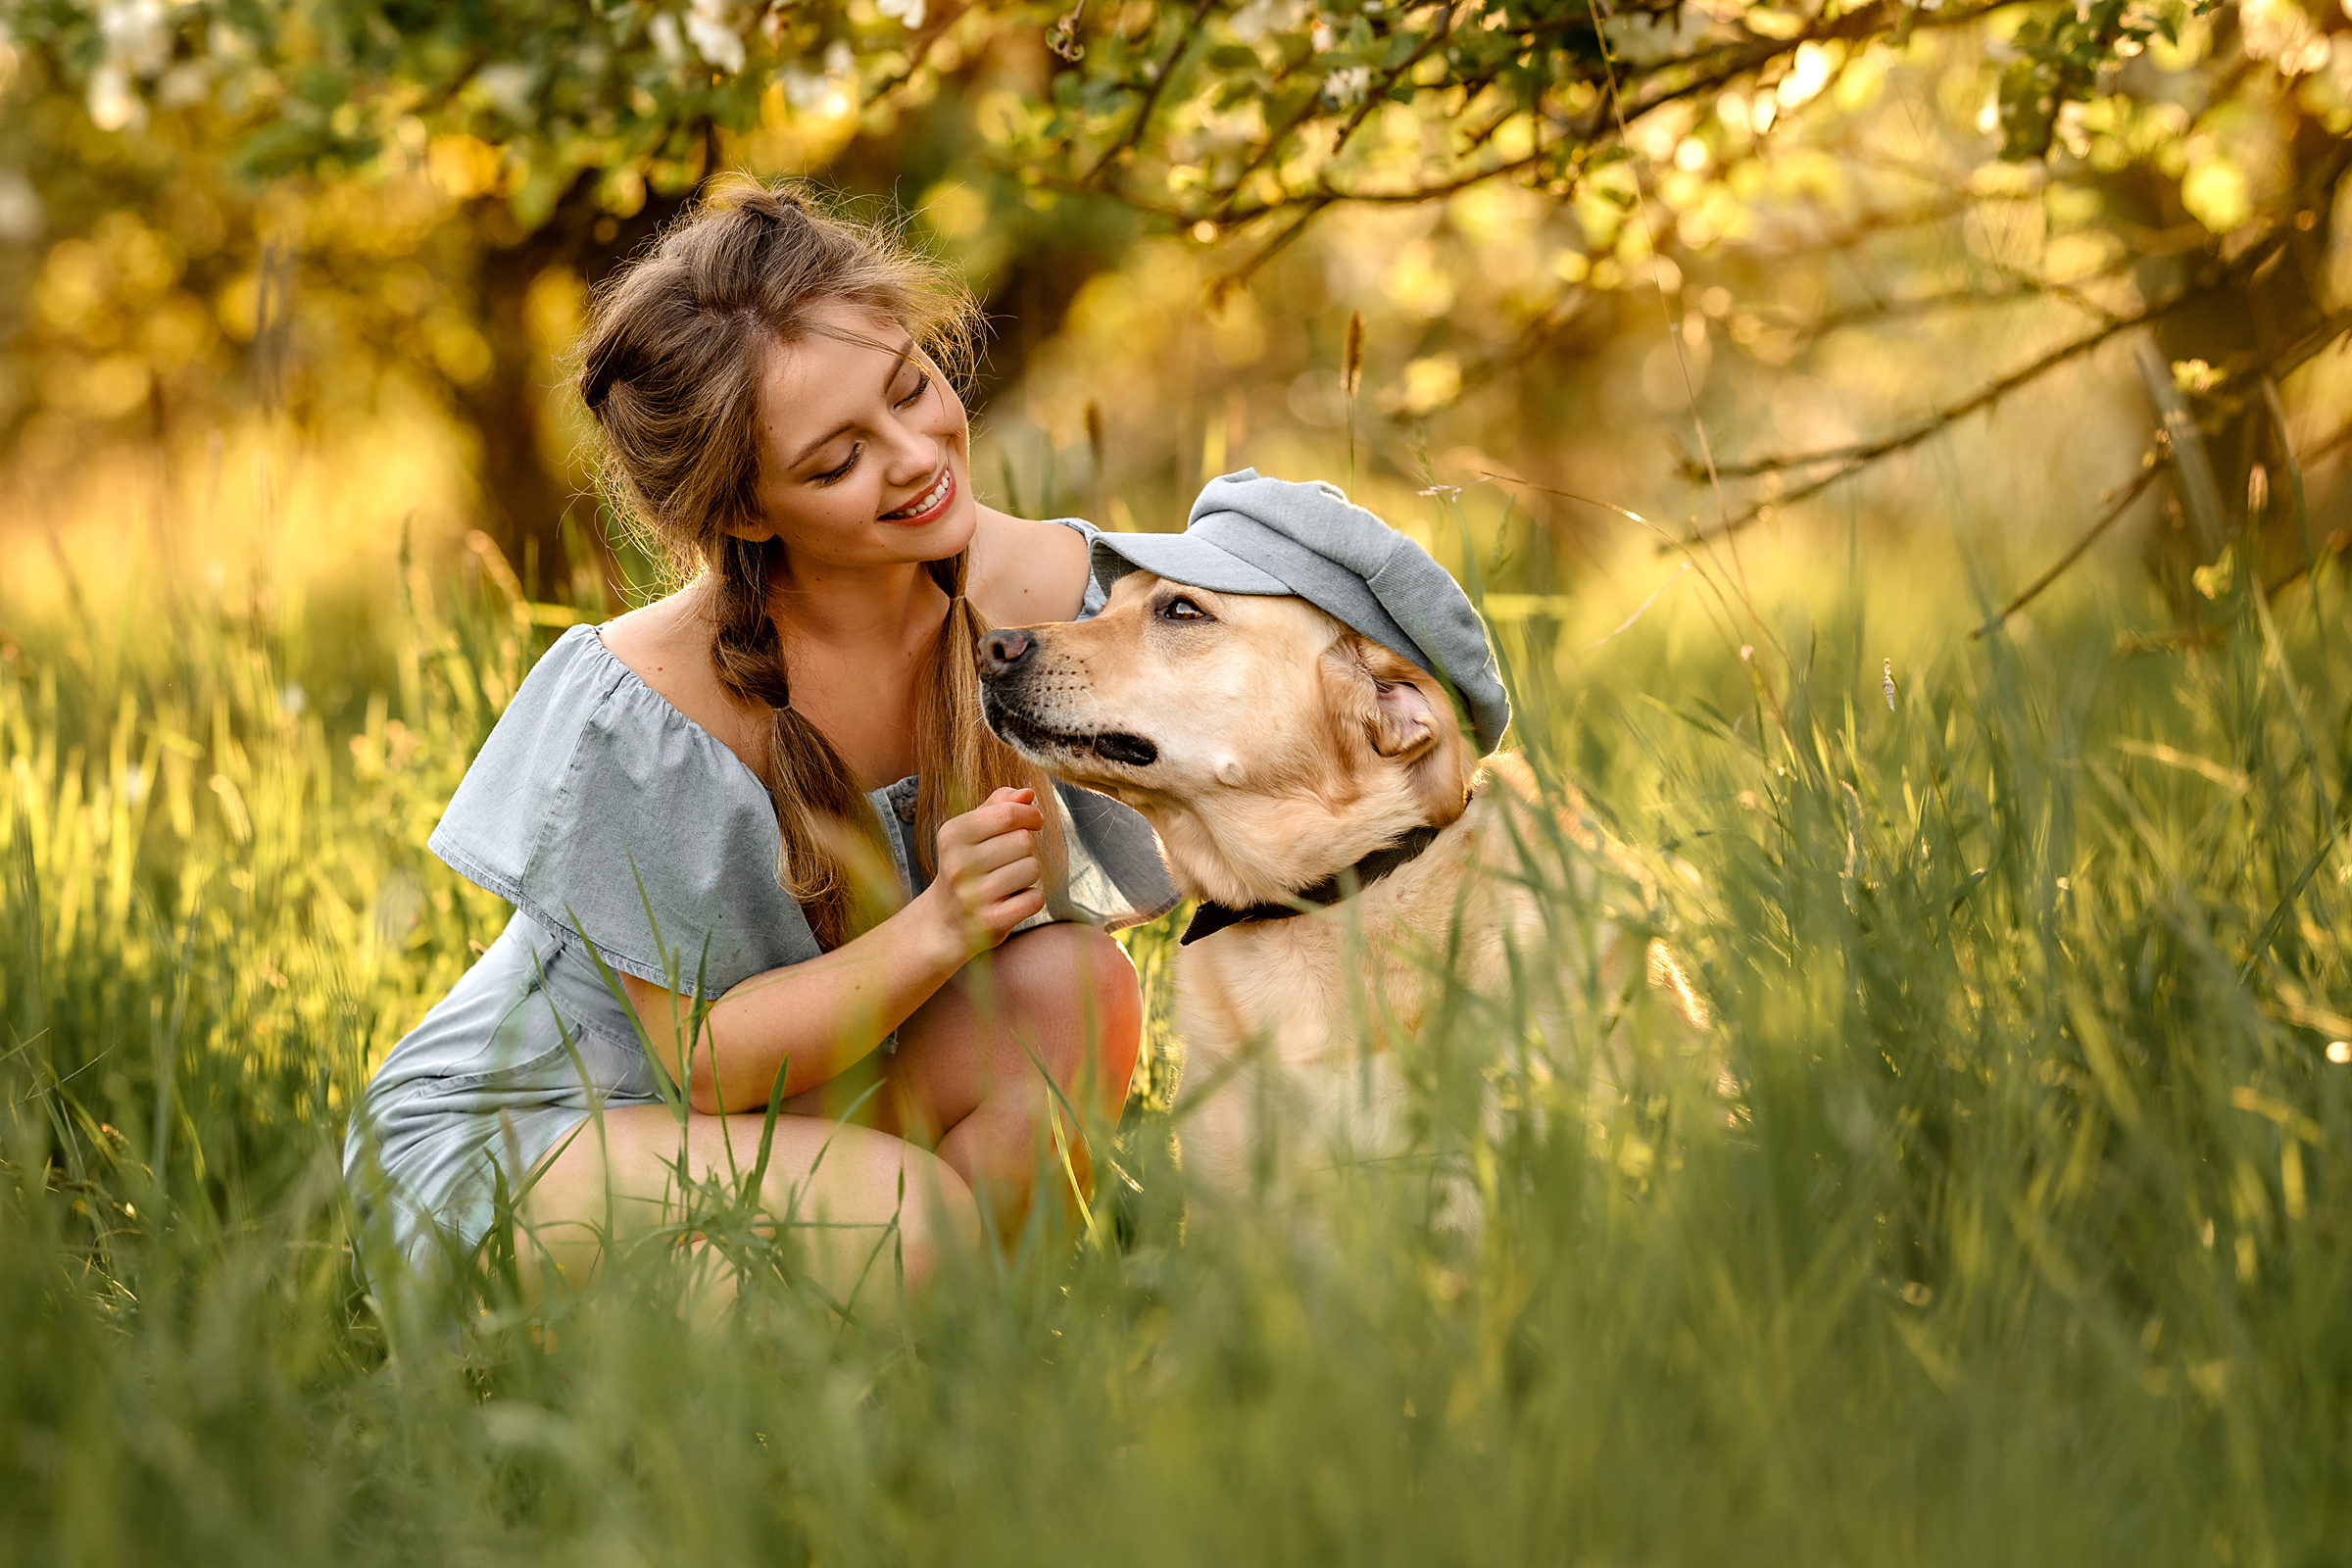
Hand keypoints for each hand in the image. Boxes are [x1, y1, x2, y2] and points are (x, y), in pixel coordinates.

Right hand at [923, 786, 1047, 956]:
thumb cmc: (964, 868)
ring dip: (1028, 873)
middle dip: (1026, 848)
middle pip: (1024, 841)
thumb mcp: (971, 832)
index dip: (1030, 814)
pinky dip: (1031, 898)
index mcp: (952, 835)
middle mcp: (958, 864)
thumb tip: (1027, 793)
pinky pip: (1035, 899)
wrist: (944, 921)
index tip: (1034, 821)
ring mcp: (973, 895)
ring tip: (1008, 881)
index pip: (1007, 814)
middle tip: (1009, 860)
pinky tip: (1013, 900)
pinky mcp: (990, 921)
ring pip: (1032, 868)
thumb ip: (998, 806)